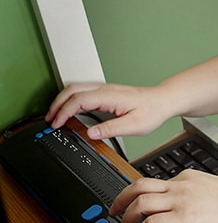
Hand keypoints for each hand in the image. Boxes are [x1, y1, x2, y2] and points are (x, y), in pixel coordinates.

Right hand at [45, 83, 169, 139]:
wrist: (163, 100)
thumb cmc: (152, 111)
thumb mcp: (135, 125)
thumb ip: (111, 129)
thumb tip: (90, 134)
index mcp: (111, 96)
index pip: (80, 99)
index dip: (64, 111)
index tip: (56, 124)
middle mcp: (107, 89)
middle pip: (73, 89)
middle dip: (57, 103)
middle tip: (49, 120)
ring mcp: (106, 89)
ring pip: (77, 88)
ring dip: (63, 100)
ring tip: (56, 116)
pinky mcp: (107, 92)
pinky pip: (84, 91)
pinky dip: (71, 99)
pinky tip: (70, 110)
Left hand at [110, 170, 217, 222]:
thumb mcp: (212, 190)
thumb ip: (195, 194)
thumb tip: (185, 208)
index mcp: (187, 177)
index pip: (156, 181)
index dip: (141, 194)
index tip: (136, 205)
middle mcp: (181, 184)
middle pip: (140, 184)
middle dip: (122, 197)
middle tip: (114, 210)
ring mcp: (181, 199)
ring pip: (141, 201)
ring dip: (126, 216)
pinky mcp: (183, 217)